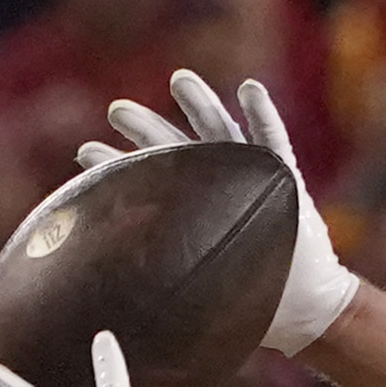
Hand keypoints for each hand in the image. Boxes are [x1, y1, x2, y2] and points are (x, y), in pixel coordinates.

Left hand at [74, 66, 358, 355]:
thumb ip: (161, 275)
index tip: (83, 153)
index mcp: (192, 207)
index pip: (146, 180)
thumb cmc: (247, 301)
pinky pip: (274, 141)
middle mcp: (219, 184)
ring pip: (221, 132)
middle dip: (145, 127)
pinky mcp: (286, 180)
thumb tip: (102, 292)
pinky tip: (249, 89)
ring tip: (179, 80)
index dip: (115, 165)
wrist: (302, 307)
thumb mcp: (196, 285)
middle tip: (116, 109)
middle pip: (175, 146)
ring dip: (200, 105)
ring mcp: (253, 177)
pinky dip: (262, 114)